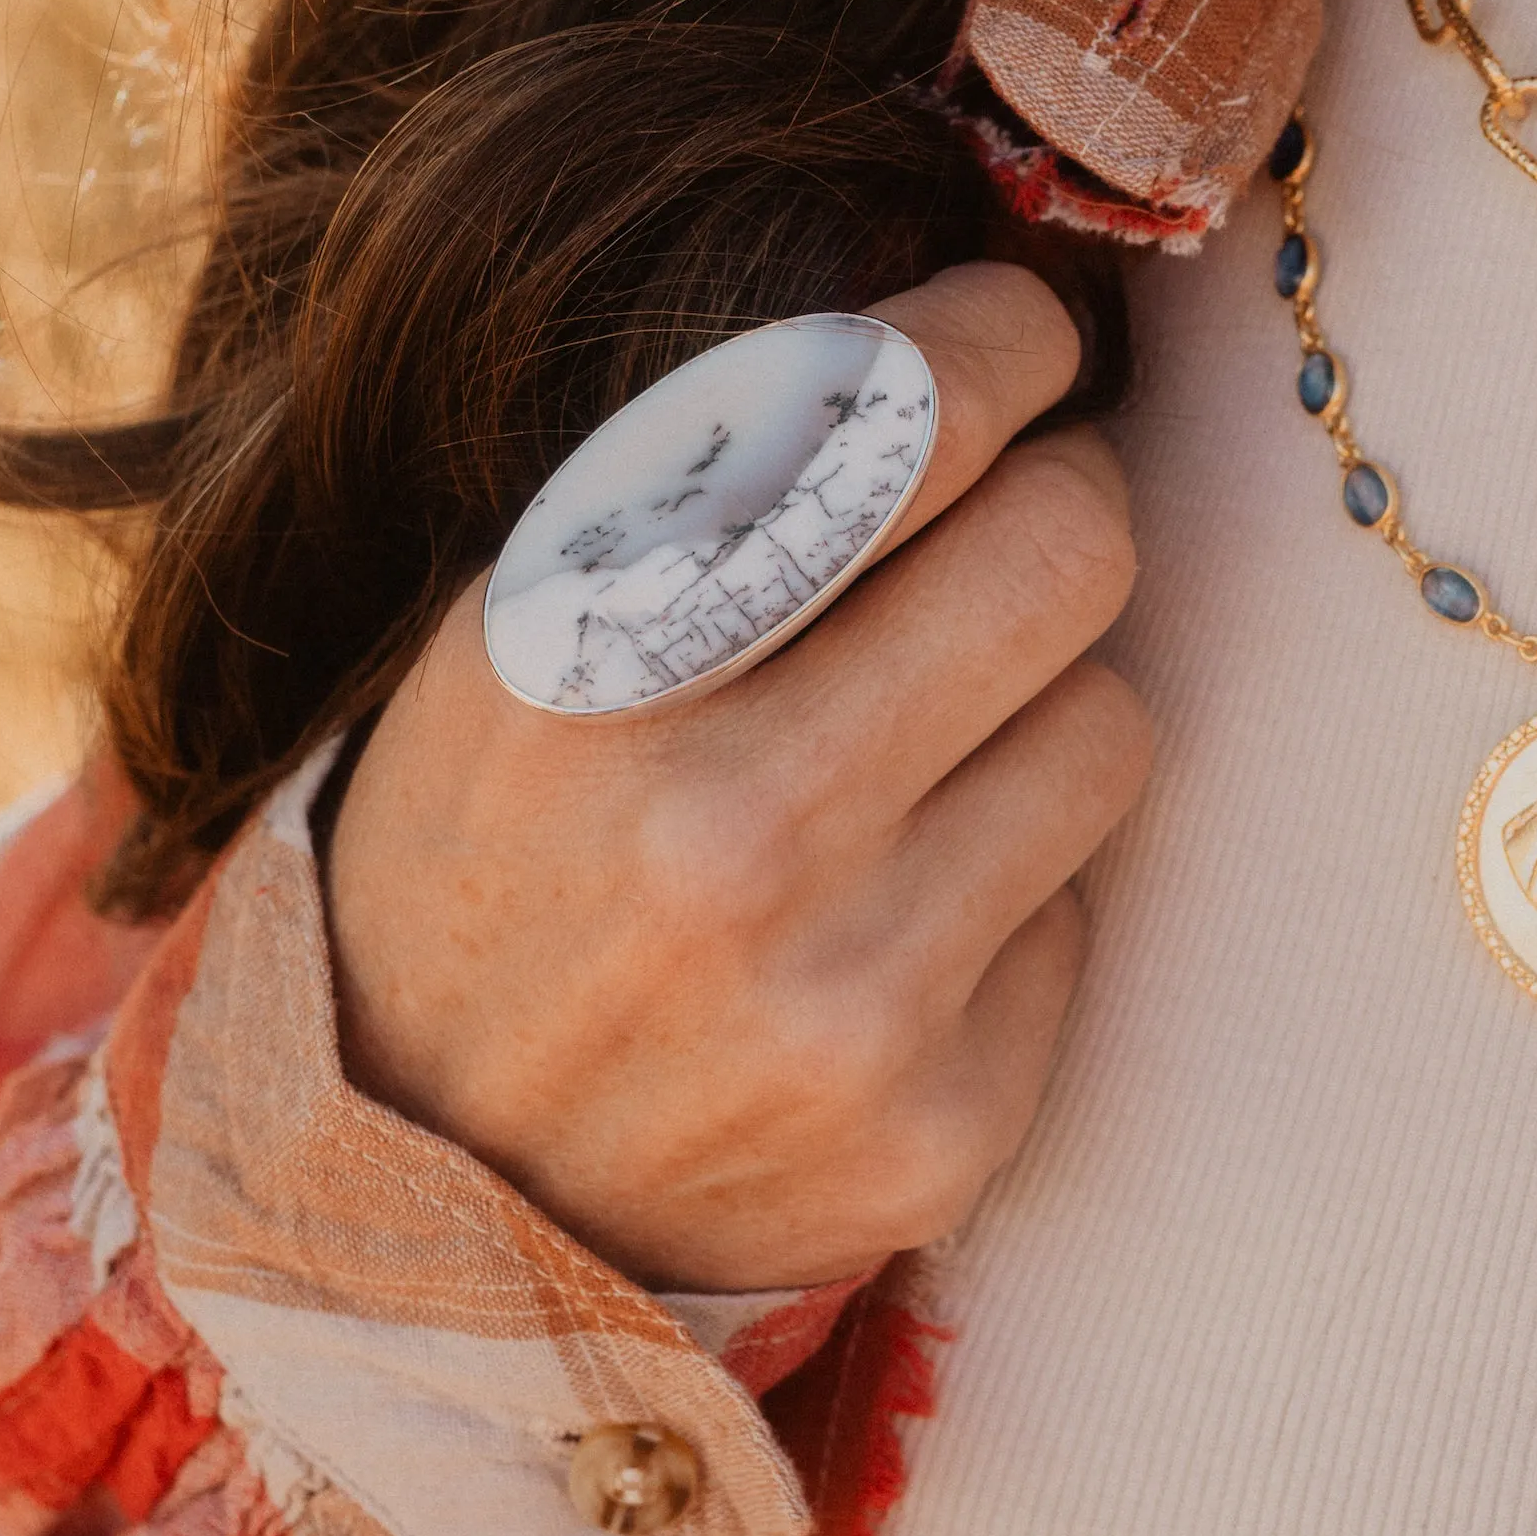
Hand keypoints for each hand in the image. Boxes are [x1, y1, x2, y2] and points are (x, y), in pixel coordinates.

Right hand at [323, 260, 1151, 1291]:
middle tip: (1018, 515)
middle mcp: (719, 829)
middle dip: (1065, 496)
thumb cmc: (482, 868)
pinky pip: (1080, 908)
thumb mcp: (502, 647)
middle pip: (1068, 545)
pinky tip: (890, 924)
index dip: (1003, 335)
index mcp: (583, 666)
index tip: (1020, 335)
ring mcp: (844, 993)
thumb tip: (964, 342)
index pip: (894, 410)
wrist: (425, 1200)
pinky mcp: (940, 1122)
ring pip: (1111, 720)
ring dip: (1043, 702)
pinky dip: (1008, 889)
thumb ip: (700, 495)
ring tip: (927, 746)